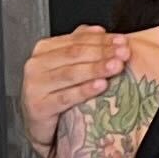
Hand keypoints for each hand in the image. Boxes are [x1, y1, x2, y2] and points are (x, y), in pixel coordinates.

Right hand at [21, 25, 132, 157]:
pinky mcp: (39, 107)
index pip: (76, 40)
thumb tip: (100, 31)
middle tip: (123, 53)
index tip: (122, 41)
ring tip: (116, 66)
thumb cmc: (57, 94)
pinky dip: (85, 90)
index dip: (101, 40)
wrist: (42, 126)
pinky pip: (66, 97)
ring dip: (96, 68)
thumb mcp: (69, 67)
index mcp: (44, 50)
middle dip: (102, 52)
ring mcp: (35, 86)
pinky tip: (101, 86)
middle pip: (74, 54)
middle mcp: (36, 65)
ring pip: (70, 73)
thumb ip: (81, 45)